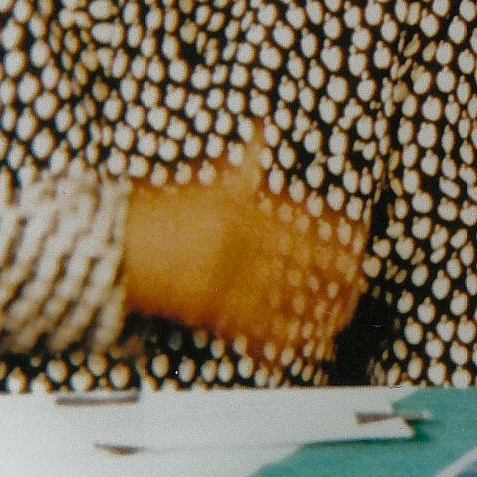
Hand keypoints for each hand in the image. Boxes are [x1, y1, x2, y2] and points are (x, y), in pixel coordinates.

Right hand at [123, 146, 366, 362]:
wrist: (116, 250)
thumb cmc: (157, 212)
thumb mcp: (203, 182)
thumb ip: (240, 164)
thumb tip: (261, 129)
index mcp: (247, 208)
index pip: (307, 219)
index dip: (337, 232)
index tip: (360, 240)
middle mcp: (246, 243)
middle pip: (306, 262)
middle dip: (337, 277)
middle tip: (358, 287)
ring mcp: (234, 279)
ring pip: (290, 299)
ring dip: (318, 311)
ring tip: (341, 319)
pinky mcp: (217, 313)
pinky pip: (260, 330)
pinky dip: (284, 340)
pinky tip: (305, 346)